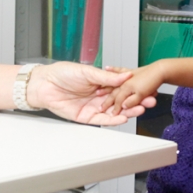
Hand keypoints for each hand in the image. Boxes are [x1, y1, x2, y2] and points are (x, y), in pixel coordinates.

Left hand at [28, 62, 155, 125]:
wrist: (43, 84)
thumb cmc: (61, 73)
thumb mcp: (87, 71)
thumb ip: (106, 77)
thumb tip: (125, 75)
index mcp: (100, 83)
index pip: (121, 87)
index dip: (134, 89)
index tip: (147, 88)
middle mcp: (99, 96)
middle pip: (121, 100)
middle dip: (135, 101)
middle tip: (149, 101)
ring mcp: (93, 107)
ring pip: (114, 111)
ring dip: (128, 111)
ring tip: (140, 109)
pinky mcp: (86, 117)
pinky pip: (102, 120)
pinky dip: (113, 120)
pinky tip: (123, 118)